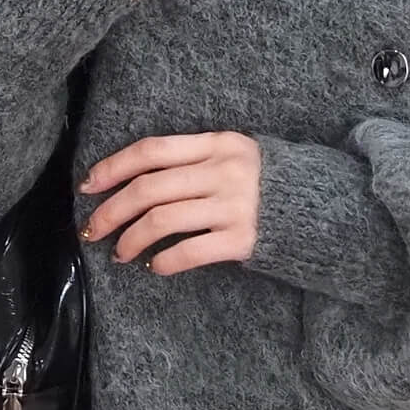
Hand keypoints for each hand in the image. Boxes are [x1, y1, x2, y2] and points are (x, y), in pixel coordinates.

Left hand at [77, 131, 260, 274]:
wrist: (321, 207)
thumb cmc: (266, 183)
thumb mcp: (233, 156)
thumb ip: (193, 160)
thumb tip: (130, 181)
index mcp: (217, 143)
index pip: (151, 151)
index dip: (113, 168)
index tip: (88, 187)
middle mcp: (223, 171)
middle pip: (148, 189)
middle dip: (111, 211)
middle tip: (92, 229)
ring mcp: (234, 205)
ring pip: (161, 220)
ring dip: (131, 239)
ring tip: (120, 252)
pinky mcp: (243, 238)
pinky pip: (188, 251)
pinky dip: (164, 261)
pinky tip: (155, 266)